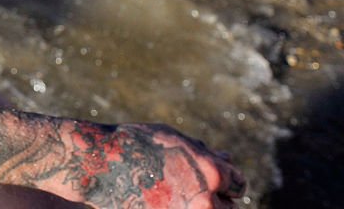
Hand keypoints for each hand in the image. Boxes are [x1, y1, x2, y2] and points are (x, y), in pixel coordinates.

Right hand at [78, 122, 245, 208]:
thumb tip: (227, 159)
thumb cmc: (142, 145)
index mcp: (213, 172)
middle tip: (194, 190)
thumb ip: (206, 153)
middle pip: (229, 208)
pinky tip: (166, 202)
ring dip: (202, 207)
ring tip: (180, 196)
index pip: (238, 184)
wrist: (105, 164)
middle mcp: (205, 200)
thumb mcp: (179, 141)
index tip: (216, 180)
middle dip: (217, 198)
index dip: (227, 180)